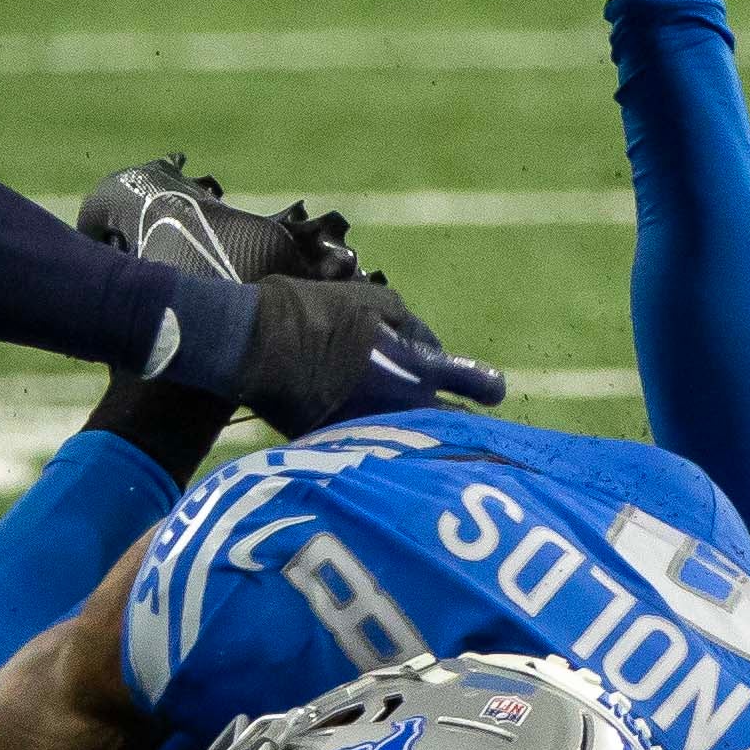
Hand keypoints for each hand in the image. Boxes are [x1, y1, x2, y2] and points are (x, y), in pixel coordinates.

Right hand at [235, 276, 503, 437]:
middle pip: (446, 424)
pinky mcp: (335, 448)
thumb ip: (407, 323)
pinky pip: (367, 445)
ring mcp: (370, 434)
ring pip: (408, 442)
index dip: (484, 386)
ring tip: (401, 420)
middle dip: (455, 422)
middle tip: (455, 417)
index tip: (495, 392)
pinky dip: (369, 437)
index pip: (471, 383)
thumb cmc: (313, 313)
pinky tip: (359, 424)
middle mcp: (402, 409)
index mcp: (416, 369)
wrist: (254, 344)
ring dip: (411, 432)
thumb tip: (423, 343)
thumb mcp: (372, 301)